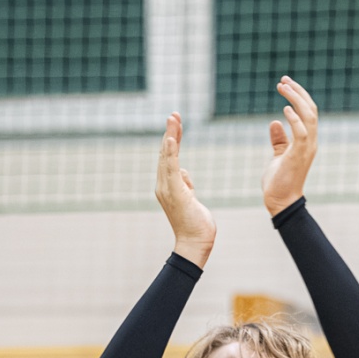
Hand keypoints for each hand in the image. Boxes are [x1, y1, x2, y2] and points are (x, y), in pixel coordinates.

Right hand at [156, 113, 216, 265]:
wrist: (194, 243)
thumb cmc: (195, 223)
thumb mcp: (191, 198)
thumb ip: (185, 184)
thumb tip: (184, 173)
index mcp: (168, 185)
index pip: (169, 157)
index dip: (172, 139)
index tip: (176, 122)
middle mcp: (163, 185)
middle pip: (166, 153)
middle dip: (171, 132)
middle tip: (174, 114)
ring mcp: (167, 189)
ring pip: (167, 157)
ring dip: (171, 136)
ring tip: (174, 120)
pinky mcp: (175, 193)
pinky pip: (171, 168)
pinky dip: (171, 153)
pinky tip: (173, 139)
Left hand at [262, 77, 319, 215]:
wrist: (280, 202)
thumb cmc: (279, 181)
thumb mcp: (278, 155)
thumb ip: (279, 139)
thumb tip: (274, 122)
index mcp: (307, 141)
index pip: (308, 113)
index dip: (298, 96)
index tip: (285, 84)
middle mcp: (310, 143)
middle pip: (311, 110)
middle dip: (298, 92)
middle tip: (283, 80)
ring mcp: (307, 149)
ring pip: (309, 117)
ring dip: (296, 100)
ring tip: (283, 87)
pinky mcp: (299, 155)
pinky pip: (302, 132)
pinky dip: (295, 119)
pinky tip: (284, 110)